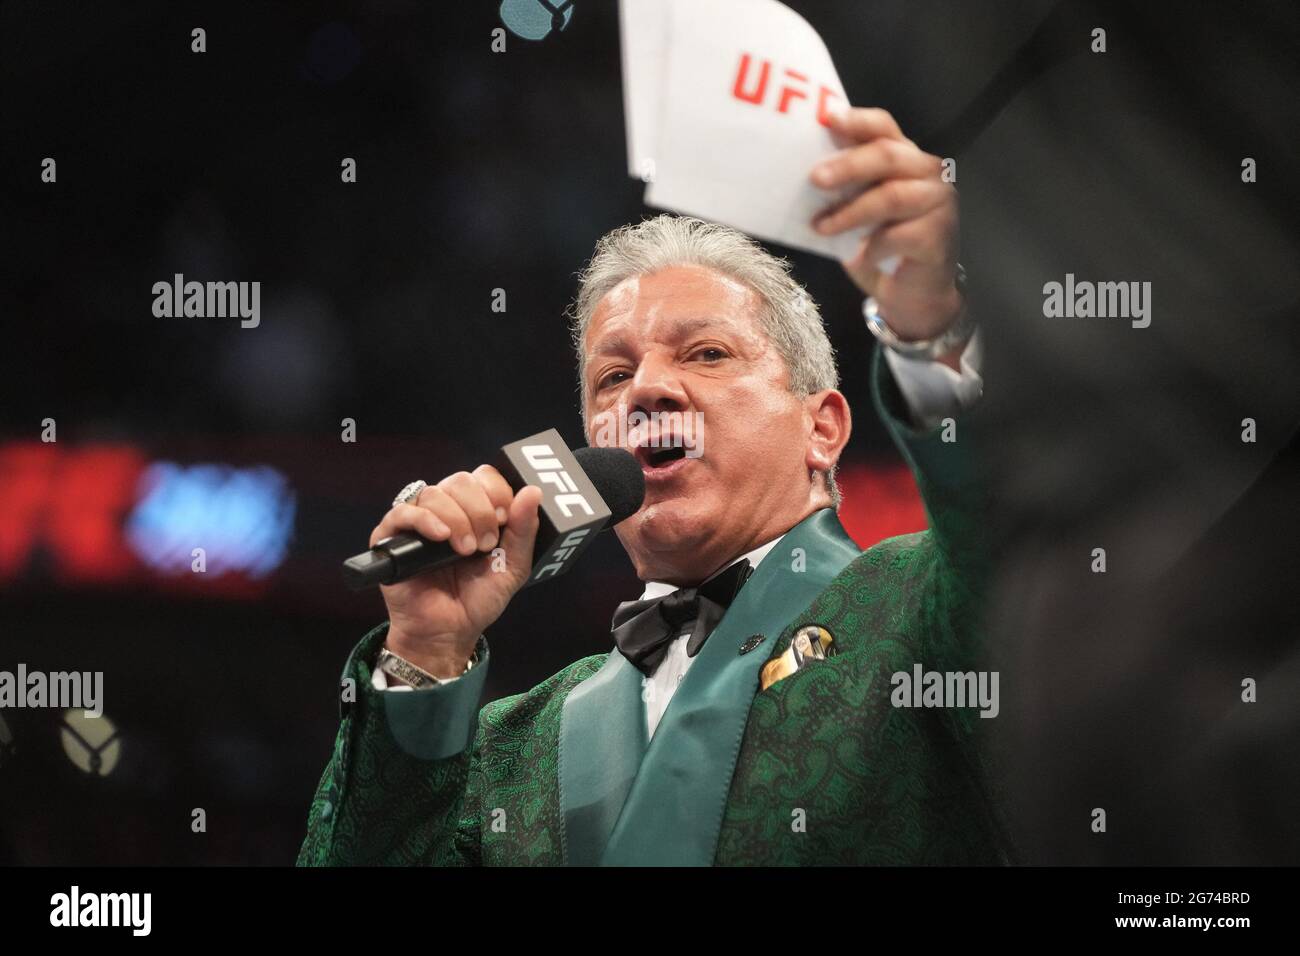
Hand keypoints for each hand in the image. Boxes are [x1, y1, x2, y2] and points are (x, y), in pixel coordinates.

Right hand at [369, 466, 542, 677]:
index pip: (483, 476)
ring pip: (434, 493)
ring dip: (456, 519)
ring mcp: (418, 522)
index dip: (496, 491)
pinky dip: (424, 520)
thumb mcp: (512, 566)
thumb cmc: (478, 599)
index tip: (504, 518)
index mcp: (475, 510)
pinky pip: (401, 512)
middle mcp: (446, 510)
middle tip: (485, 543)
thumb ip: (524, 530)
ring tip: (465, 550)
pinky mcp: (391, 538)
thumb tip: (533, 491)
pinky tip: (440, 537)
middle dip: (479, 509)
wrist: (449, 632)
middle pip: (460, 480)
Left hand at [810, 107, 963, 349]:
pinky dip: (871, 247)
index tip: (827, 120)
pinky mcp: (938, 236)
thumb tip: (803, 175)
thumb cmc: (880, 247)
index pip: (884, 128)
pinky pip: (897, 236)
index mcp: (905, 158)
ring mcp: (938, 204)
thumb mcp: (857, 212)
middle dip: (847, 165)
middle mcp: (928, 173)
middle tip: (815, 179)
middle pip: (887, 155)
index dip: (857, 121)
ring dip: (850, 213)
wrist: (910, 295)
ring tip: (821, 226)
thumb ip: (844, 190)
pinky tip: (858, 257)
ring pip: (890, 196)